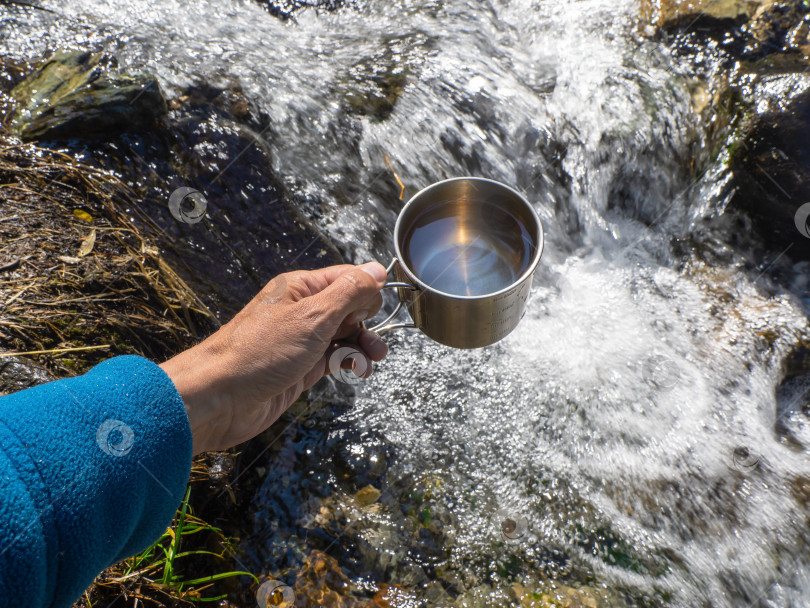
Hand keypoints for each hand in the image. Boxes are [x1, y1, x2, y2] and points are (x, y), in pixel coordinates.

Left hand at [159, 262, 388, 454]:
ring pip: (344, 335)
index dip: (367, 291)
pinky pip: (334, 358)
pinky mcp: (300, 367)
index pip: (346, 278)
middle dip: (367, 322)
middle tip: (376, 343)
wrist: (221, 398)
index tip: (378, 309)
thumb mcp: (313, 316)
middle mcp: (301, 311)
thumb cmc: (259, 352)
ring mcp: (301, 341)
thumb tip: (377, 271)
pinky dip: (349, 362)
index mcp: (300, 288)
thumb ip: (348, 292)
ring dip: (363, 345)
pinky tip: (358, 370)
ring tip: (373, 359)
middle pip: (348, 308)